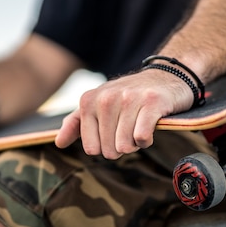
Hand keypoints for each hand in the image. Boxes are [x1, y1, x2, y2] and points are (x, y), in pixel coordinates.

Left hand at [55, 68, 193, 158]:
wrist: (166, 77)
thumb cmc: (129, 96)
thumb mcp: (98, 104)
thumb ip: (76, 123)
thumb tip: (59, 143)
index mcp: (88, 100)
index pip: (91, 148)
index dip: (105, 147)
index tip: (114, 133)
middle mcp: (106, 98)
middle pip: (109, 149)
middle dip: (121, 147)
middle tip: (129, 129)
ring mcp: (129, 99)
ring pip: (126, 146)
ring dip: (135, 144)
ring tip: (139, 127)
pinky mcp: (151, 102)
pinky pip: (141, 137)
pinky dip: (147, 140)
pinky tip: (150, 130)